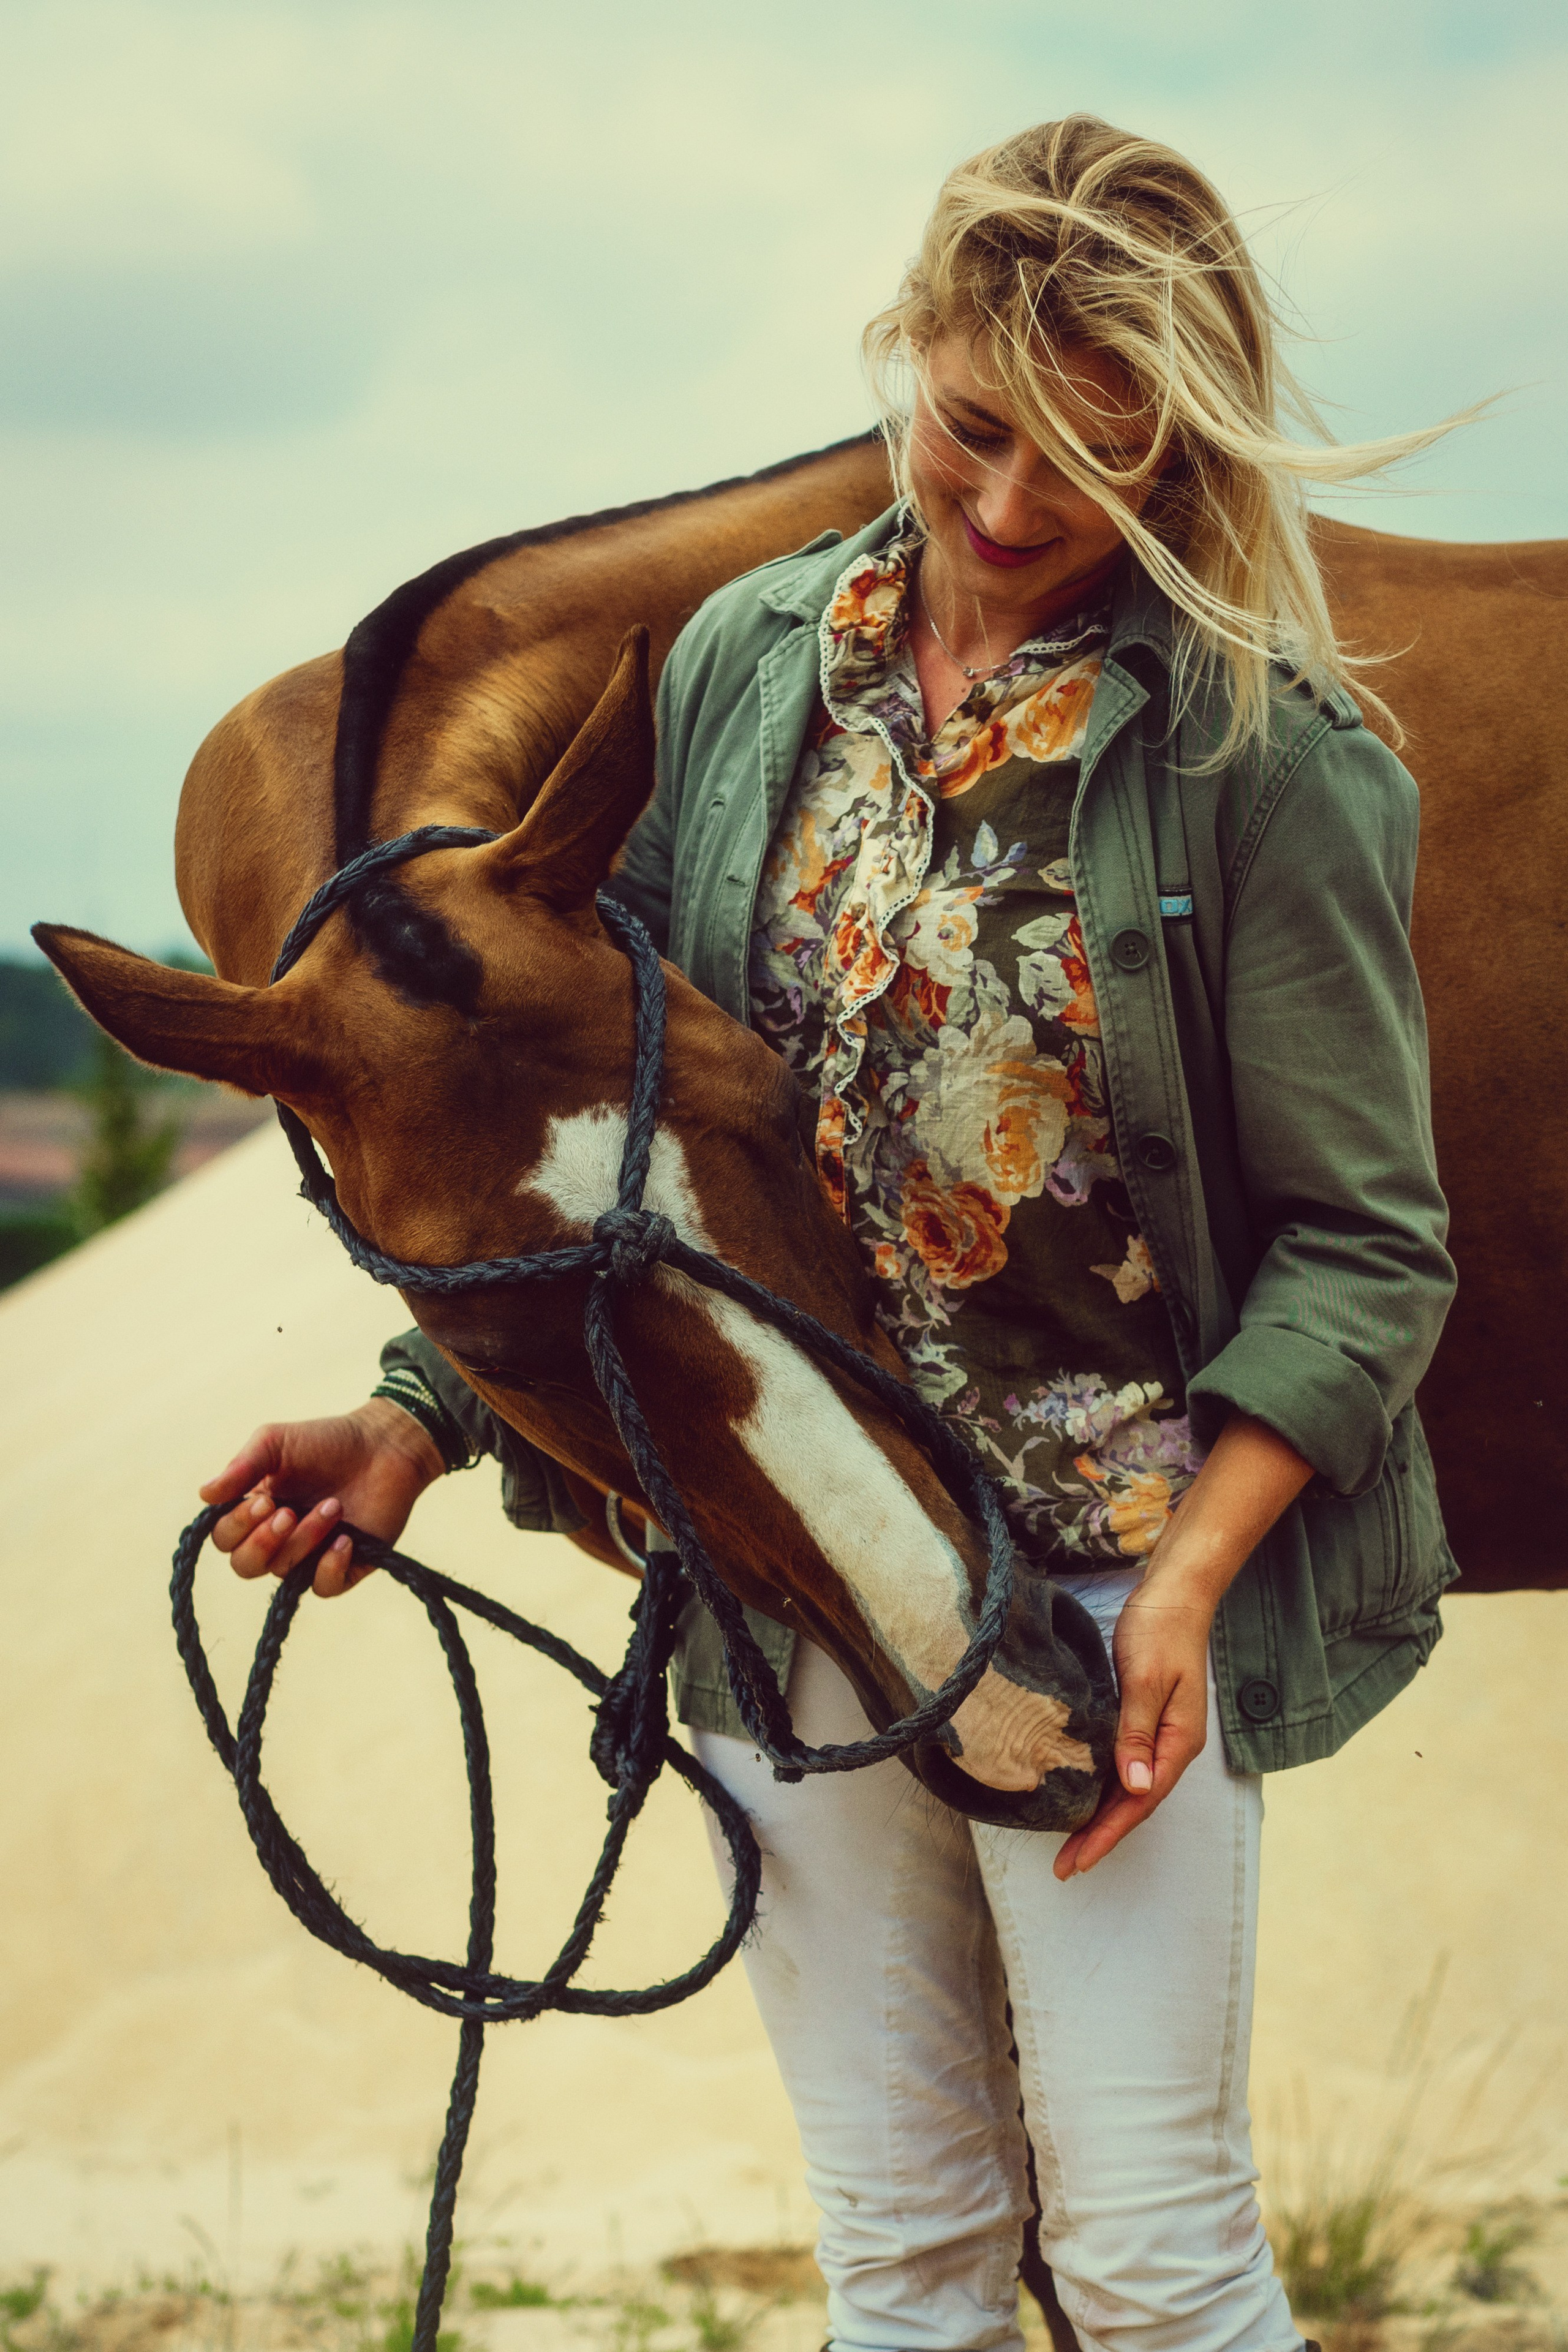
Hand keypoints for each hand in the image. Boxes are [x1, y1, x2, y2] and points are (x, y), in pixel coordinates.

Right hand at [198, 1399, 445, 1597]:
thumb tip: (205, 1494)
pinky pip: (323, 1587)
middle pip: (245, 1566)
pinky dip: (329, 1566)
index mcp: (255, 1512)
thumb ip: (242, 1466)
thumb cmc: (326, 1441)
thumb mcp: (276, 1442)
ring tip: (333, 1506)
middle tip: (288, 1512)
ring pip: (284, 1571)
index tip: (265, 1499)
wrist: (384, 1444)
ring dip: (305, 1539)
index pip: (225, 1539)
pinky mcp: (344, 1566)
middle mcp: (277, 1539)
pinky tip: (344, 1539)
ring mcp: (309, 1555)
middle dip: (262, 1542)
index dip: (237, 1526)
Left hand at [1052, 1564, 1211, 1878]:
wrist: (1175, 1593)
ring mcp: (1159, 1733)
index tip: (1079, 1860)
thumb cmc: (1160, 1630)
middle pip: (1134, 1803)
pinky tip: (1084, 1795)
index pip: (1140, 1802)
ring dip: (1100, 1816)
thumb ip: (1135, 1732)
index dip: (1108, 1834)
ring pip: (1128, 1788)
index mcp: (1177, 1741)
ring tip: (1069, 1844)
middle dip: (1100, 1835)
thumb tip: (1134, 1786)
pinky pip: (1124, 1765)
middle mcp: (1171, 1745)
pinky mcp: (1144, 1718)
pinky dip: (1105, 1787)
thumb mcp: (1144, 1680)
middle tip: (1065, 1866)